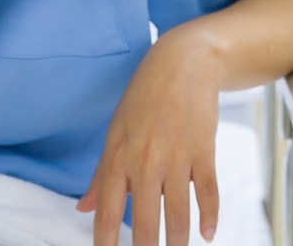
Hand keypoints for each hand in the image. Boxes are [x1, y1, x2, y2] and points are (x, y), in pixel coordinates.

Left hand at [77, 28, 222, 245]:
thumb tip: (83, 209)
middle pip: (144, 219)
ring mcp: (175, 156)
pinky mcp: (202, 150)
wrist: (183, 63)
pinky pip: (207, 190)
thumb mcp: (115, 131)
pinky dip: (209, 214)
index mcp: (118, 156)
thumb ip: (101, 175)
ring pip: (176, 211)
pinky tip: (208, 232)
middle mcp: (145, 160)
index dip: (106, 241)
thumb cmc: (145, 97)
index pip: (107, 210)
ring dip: (177, 240)